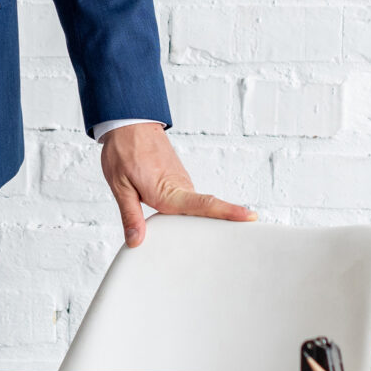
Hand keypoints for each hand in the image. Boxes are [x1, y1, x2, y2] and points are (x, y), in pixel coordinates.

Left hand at [99, 122, 255, 248]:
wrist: (128, 122)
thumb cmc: (124, 150)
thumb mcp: (120, 185)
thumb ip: (131, 215)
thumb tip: (136, 240)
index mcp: (168, 192)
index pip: (205, 204)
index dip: (229, 212)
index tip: (250, 216)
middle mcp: (181, 186)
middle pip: (206, 211)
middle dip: (218, 228)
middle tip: (227, 248)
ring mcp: (182, 181)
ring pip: (195, 206)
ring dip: (198, 220)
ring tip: (198, 243)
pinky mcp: (178, 177)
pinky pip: (187, 198)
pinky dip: (187, 210)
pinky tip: (177, 220)